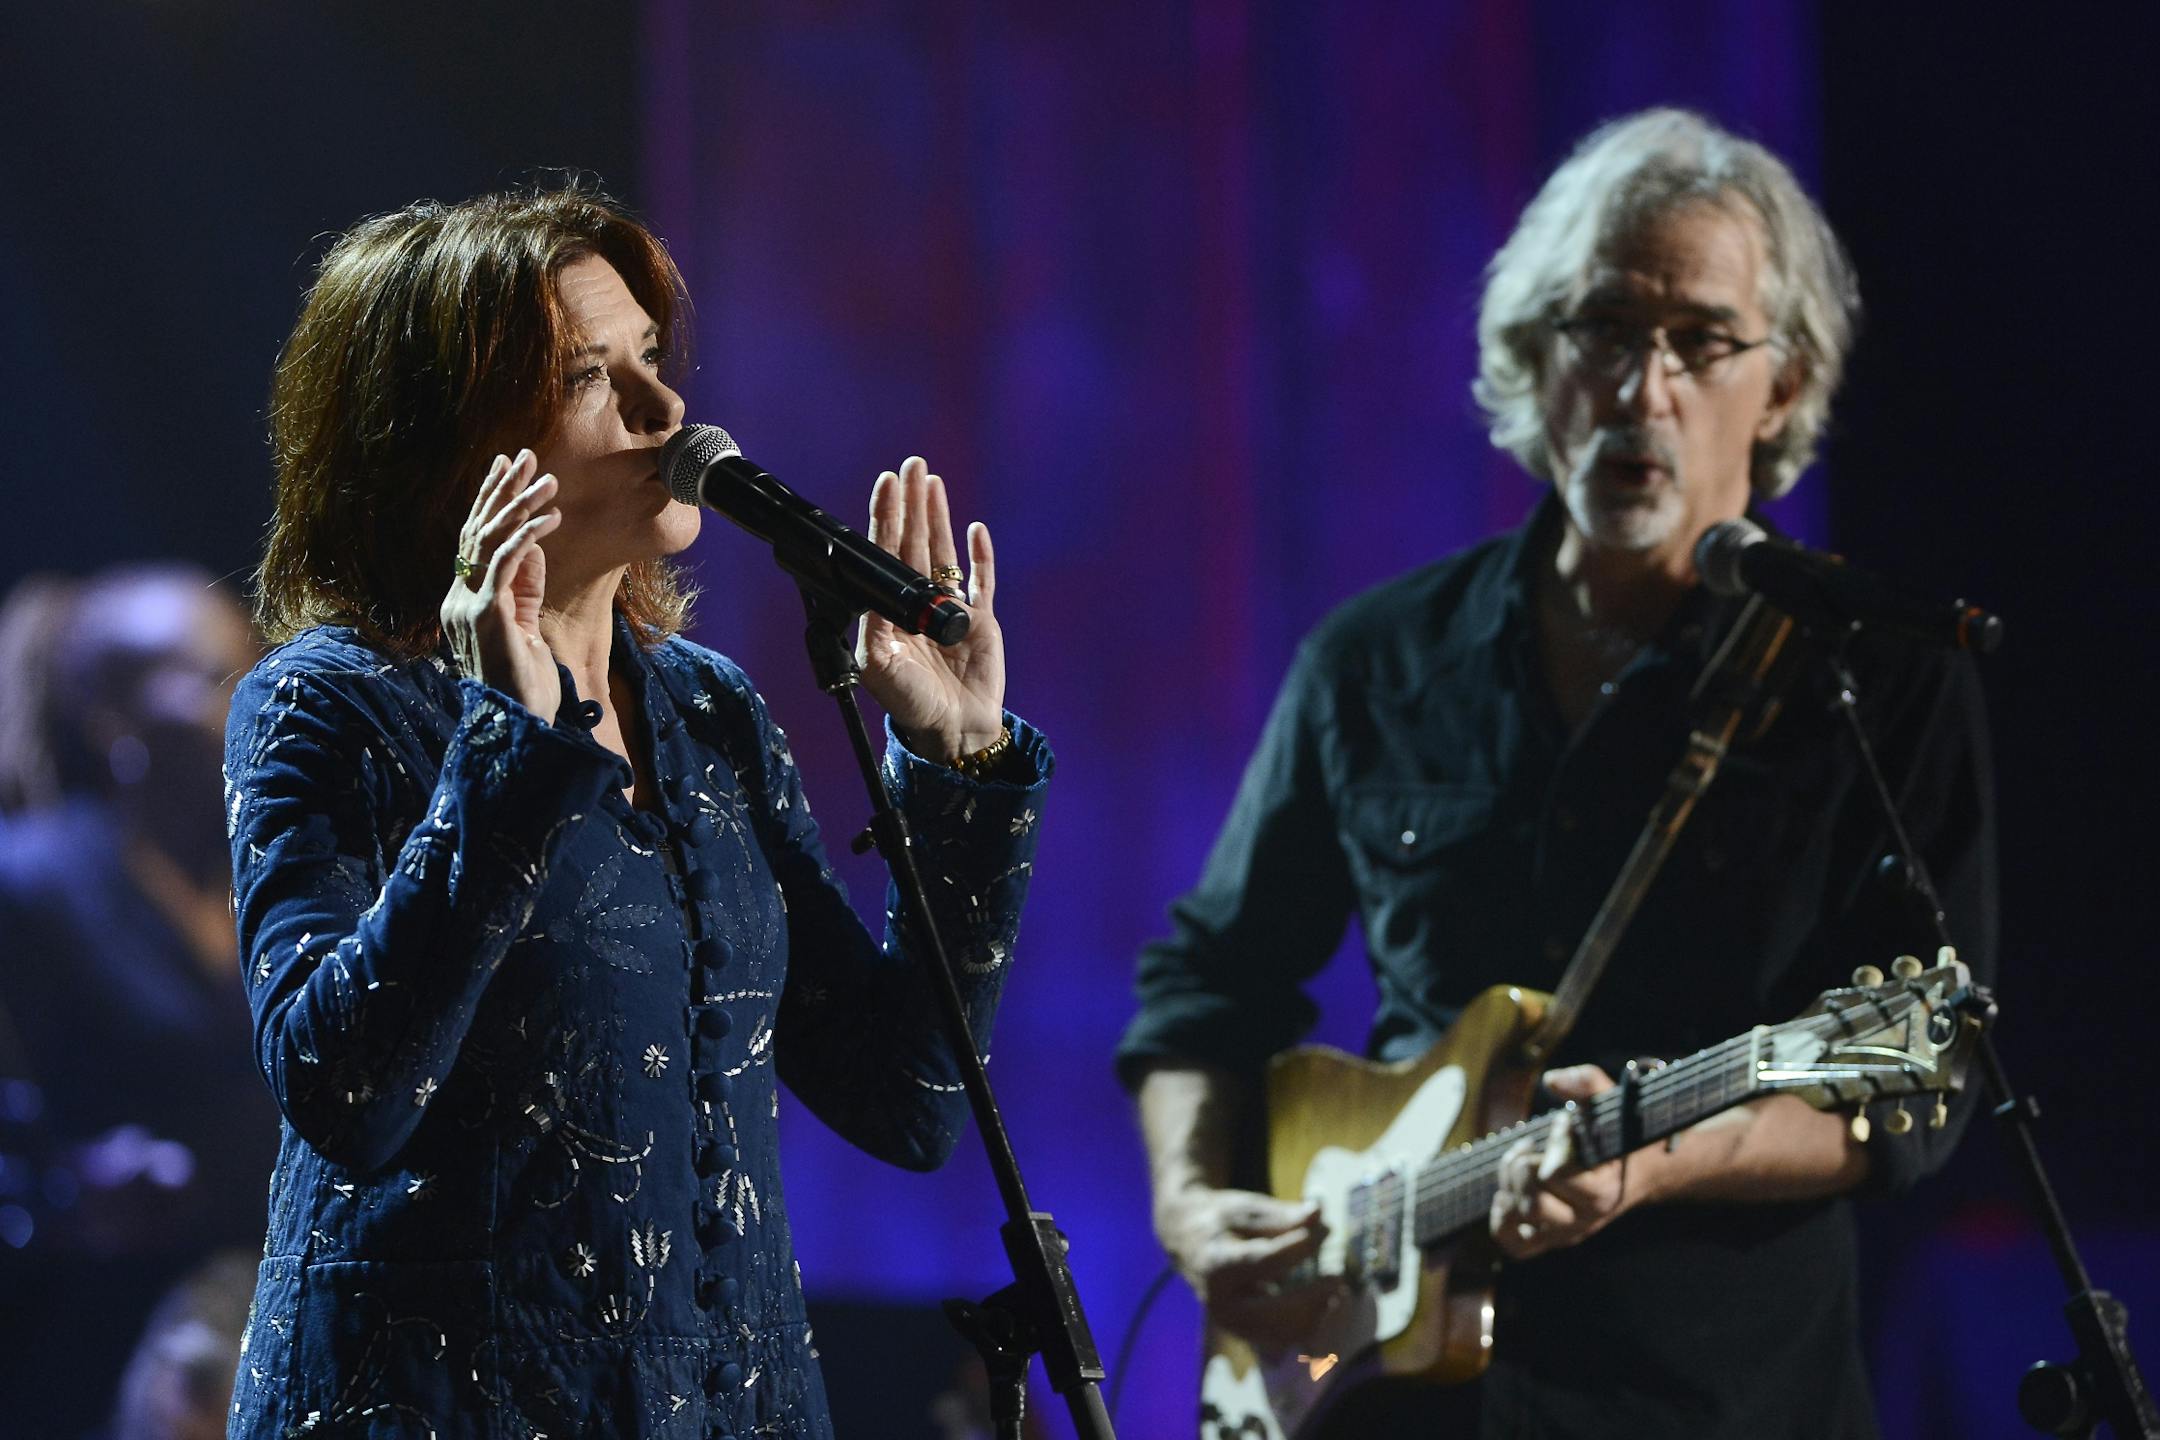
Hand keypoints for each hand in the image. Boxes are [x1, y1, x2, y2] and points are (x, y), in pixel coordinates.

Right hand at [440, 449, 563, 717]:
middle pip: (475, 531)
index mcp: (463, 600)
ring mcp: (466, 606)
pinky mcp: (485, 615)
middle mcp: (457, 598)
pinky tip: (550, 517)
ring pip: (489, 540)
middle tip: (522, 455)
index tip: (505, 468)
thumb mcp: (527, 626)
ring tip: (547, 479)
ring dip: (520, 505)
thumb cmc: (525, 686)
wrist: (517, 728)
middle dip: (500, 490)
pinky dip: (528, 536)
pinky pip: (505, 564)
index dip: (489, 502)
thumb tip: (535, 547)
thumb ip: (525, 588)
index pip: (473, 541)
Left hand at [855, 457, 1005, 760]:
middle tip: (912, 467)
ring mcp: (949, 610)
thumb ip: (874, 627)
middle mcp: (917, 603)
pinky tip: (975, 530)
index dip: (887, 518)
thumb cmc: (911, 703)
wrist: (955, 730)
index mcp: (888, 611)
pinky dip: (980, 556)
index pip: (885, 554)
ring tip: (933, 482)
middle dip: (912, 504)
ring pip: (943, 553)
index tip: (888, 486)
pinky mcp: (980, 621)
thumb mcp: (879, 667)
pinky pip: (982, 581)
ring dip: (939, 517)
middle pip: (913, 543)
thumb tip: (872, 591)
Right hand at [1156, 1183, 1346, 1352]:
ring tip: (1334, 1288)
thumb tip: (1318, 1215)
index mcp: (1216, 1264)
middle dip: (1314, 1295)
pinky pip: (1285, 1339)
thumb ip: (1281, 1216)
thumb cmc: (1221, 1221)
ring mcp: (1231, 1324)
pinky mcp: (1245, 1334)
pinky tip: (1323, 1302)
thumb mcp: (1245, 1209)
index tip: (1325, 1231)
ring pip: (1285, 1332)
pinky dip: (1309, 1323)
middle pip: (1277, 1310)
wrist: (1188, 1243)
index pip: (1266, 1261)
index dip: (1300, 1247)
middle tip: (1338, 1276)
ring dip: (1315, 1313)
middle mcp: (1220, 1303)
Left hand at [1490, 1065, 1635, 1259]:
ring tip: (1522, 1163)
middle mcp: (1582, 1219)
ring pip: (1518, 1217)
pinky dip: (1501, 1219)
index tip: (1565, 1123)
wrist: (1635, 1167)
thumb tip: (1552, 1080)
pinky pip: (1513, 1243)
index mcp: (1601, 1192)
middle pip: (1531, 1201)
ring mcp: (1564, 1231)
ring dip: (1509, 1184)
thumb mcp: (1609, 1101)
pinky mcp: (1549, 1236)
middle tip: (1534, 1144)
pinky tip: (1508, 1192)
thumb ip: (1586, 1082)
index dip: (1552, 1143)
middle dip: (1522, 1165)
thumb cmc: (1617, 1131)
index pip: (1555, 1175)